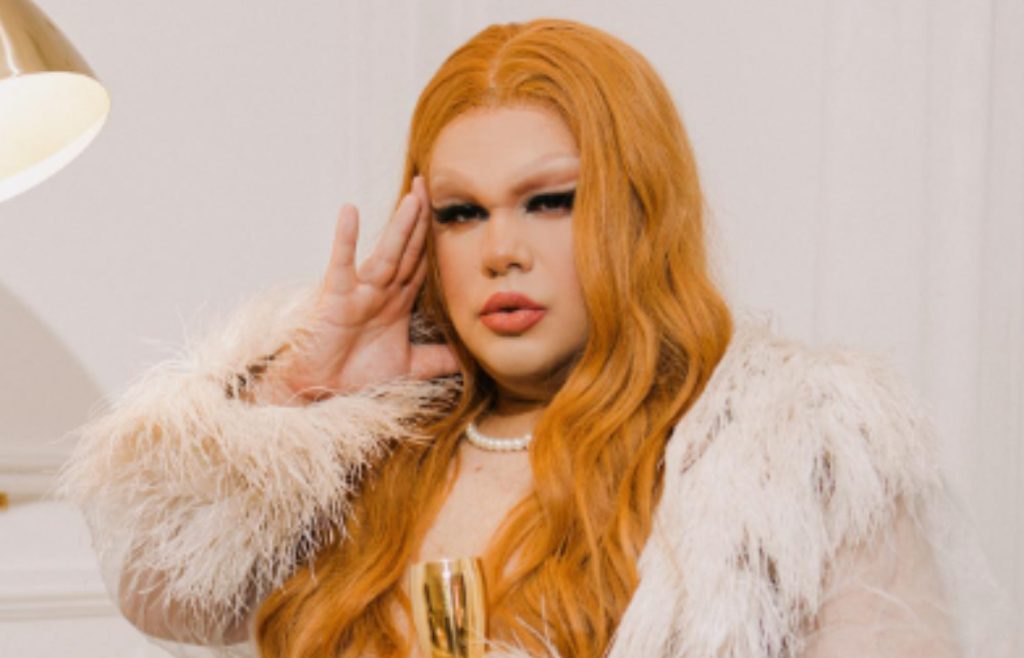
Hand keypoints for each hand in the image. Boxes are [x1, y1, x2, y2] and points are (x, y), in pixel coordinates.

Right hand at [281, 176, 458, 399]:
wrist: (320, 390)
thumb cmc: (357, 375)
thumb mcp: (409, 367)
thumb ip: (439, 359)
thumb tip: (472, 360)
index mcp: (398, 303)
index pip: (422, 264)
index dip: (436, 240)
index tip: (451, 211)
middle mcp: (381, 292)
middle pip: (408, 250)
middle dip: (421, 220)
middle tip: (431, 185)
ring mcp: (360, 293)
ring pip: (387, 254)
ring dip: (401, 227)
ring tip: (413, 197)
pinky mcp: (337, 299)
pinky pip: (342, 265)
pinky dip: (346, 240)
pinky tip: (350, 212)